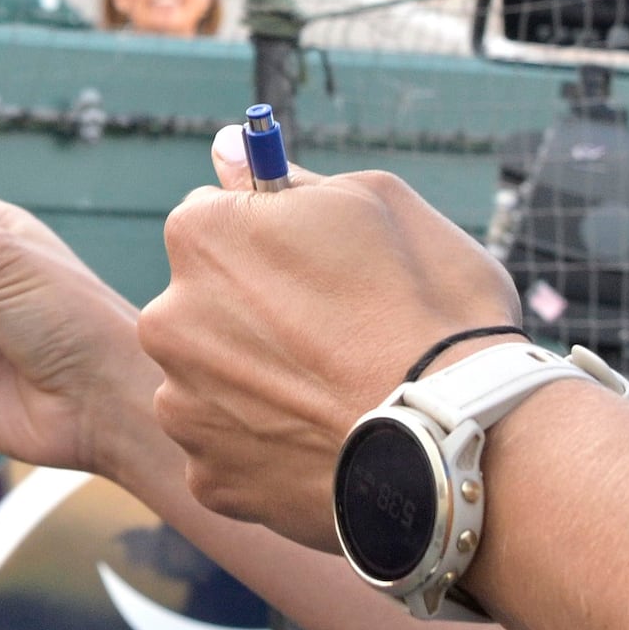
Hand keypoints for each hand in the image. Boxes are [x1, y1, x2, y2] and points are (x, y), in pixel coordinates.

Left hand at [142, 146, 523, 550]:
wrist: (460, 436)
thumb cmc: (430, 307)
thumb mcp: (377, 202)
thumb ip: (285, 179)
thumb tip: (226, 150)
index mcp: (201, 237)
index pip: (214, 222)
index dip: (271, 243)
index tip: (318, 268)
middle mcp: (168, 319)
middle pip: (205, 306)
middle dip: (256, 316)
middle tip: (337, 338)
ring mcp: (183, 406)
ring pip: (215, 382)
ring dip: (258, 386)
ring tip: (337, 397)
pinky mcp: (208, 478)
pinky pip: (232, 452)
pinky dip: (270, 450)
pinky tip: (326, 443)